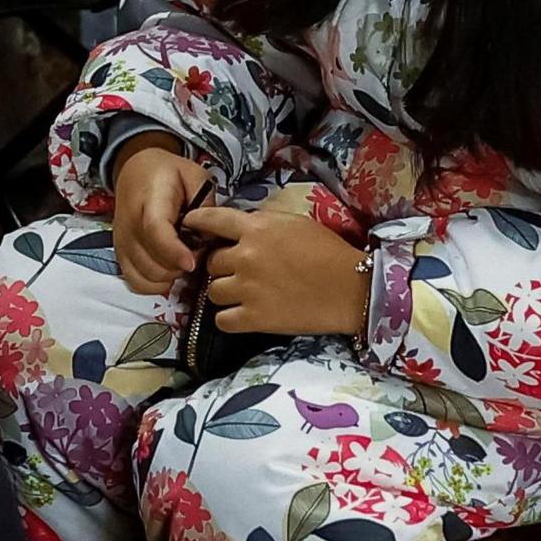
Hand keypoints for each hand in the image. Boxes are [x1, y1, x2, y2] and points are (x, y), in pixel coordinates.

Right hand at [112, 132, 210, 295]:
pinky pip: (135, 282)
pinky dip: (154, 285)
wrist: (135, 171)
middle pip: (152, 262)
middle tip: (195, 253)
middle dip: (179, 267)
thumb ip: (206, 205)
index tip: (192, 263)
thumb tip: (209, 238)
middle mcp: (130, 224)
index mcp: (151, 199)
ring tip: (182, 261)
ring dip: (169, 277)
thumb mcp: (195, 176)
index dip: (174, 251)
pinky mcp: (120, 254)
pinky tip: (168, 272)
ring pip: (146, 277)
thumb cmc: (168, 174)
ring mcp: (122, 242)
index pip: (156, 231)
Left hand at [183, 207, 370, 336]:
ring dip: (224, 293)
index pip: (211, 220)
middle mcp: (245, 256)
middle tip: (238, 272)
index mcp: (256, 229)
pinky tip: (243, 315)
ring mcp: (248, 289)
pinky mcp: (255, 318)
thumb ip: (262, 224)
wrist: (351, 289)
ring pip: (212, 291)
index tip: (189, 226)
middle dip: (221, 267)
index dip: (196, 223)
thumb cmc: (329, 252)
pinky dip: (229, 319)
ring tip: (243, 295)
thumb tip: (241, 228)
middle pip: (211, 262)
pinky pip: (222, 320)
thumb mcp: (294, 224)